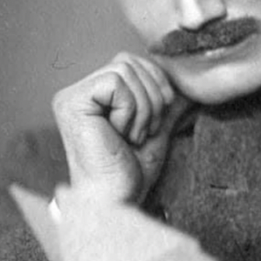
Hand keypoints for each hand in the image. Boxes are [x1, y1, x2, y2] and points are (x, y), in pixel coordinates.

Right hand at [52, 53, 187, 204]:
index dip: (155, 86)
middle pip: (129, 60)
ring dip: (142, 107)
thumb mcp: (156, 128)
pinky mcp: (72, 104)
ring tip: (132, 136)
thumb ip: (166, 101)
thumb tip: (189, 82)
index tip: (151, 126)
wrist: (117, 200)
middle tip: (142, 133)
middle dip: (151, 96)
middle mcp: (76, 92)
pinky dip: (129, 110)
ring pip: (124, 69)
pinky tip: (120, 135)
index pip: (132, 61)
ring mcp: (71, 97)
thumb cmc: (131, 171)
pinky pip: (115, 82)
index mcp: (93, 94)